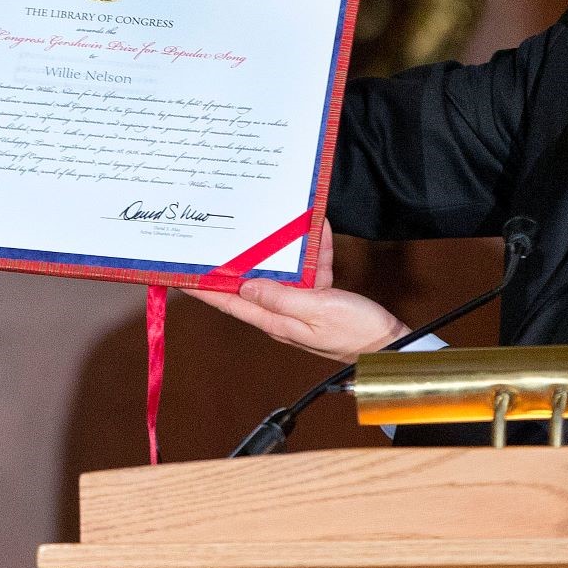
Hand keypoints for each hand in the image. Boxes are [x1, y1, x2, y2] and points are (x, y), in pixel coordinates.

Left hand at [183, 222, 411, 362]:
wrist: (391, 345)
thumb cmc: (355, 332)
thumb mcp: (316, 310)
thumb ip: (280, 297)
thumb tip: (245, 285)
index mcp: (275, 320)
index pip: (229, 301)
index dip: (202, 288)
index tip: (177, 274)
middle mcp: (282, 312)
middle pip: (249, 283)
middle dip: (232, 262)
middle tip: (211, 239)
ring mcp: (301, 305)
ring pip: (283, 271)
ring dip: (282, 248)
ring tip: (272, 222)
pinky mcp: (321, 297)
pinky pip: (313, 268)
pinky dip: (316, 251)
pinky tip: (319, 231)